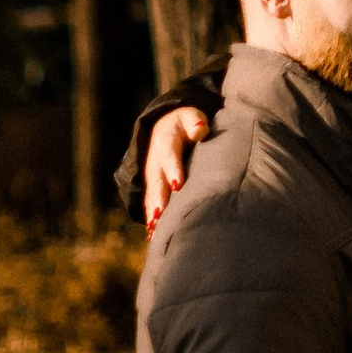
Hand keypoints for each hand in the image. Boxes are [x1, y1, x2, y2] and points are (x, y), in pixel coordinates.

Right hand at [143, 104, 204, 228]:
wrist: (164, 127)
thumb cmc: (185, 123)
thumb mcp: (190, 116)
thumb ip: (195, 123)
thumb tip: (200, 130)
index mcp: (166, 142)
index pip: (170, 157)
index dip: (174, 170)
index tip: (178, 185)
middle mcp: (155, 161)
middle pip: (157, 181)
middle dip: (159, 199)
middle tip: (161, 215)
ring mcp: (153, 175)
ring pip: (152, 195)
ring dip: (153, 213)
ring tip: (155, 230)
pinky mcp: (154, 186)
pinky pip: (151, 203)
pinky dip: (152, 218)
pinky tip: (154, 236)